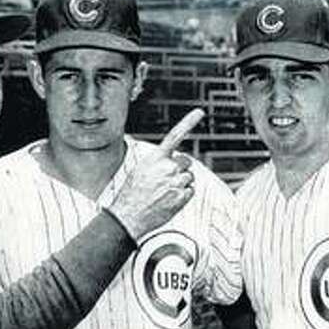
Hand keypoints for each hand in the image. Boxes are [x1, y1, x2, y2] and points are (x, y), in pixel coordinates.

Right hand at [109, 109, 203, 240]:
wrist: (129, 215)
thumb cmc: (132, 193)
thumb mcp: (140, 169)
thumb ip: (158, 162)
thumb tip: (171, 161)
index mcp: (156, 158)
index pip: (175, 135)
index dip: (188, 122)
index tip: (199, 112)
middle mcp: (168, 168)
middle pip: (186, 162)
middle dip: (181, 168)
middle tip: (166, 179)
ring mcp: (177, 182)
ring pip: (189, 177)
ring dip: (181, 182)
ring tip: (165, 192)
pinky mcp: (183, 197)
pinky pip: (190, 191)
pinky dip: (183, 195)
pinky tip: (169, 199)